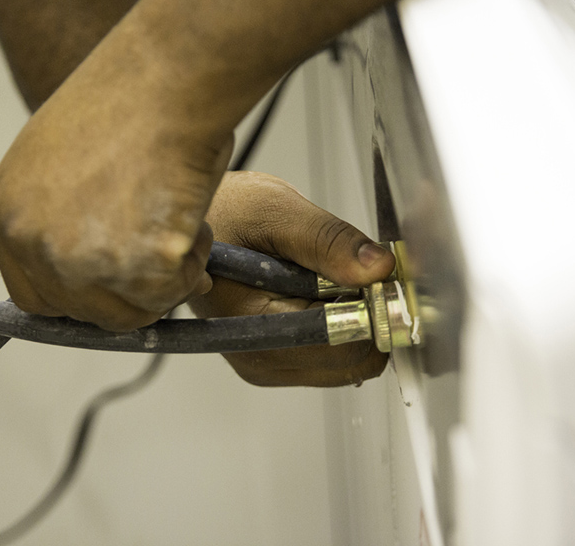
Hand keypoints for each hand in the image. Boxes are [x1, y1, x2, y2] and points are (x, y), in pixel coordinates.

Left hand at [0, 20, 234, 331]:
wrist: (169, 77)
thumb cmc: (134, 99)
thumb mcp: (68, 158)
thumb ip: (70, 216)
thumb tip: (105, 261)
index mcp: (10, 210)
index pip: (32, 292)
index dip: (80, 295)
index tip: (114, 285)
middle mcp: (33, 240)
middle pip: (81, 311)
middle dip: (127, 294)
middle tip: (163, 260)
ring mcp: (77, 258)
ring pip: (127, 313)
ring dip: (162, 282)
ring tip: (181, 227)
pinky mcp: (132, 267)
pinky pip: (169, 295)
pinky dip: (191, 267)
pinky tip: (194, 219)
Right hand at [188, 171, 395, 386]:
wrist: (194, 224)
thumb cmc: (222, 213)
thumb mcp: (276, 212)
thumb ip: (329, 241)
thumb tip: (378, 269)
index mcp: (255, 327)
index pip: (344, 345)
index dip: (374, 309)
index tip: (381, 274)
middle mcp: (258, 357)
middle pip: (351, 360)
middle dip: (368, 315)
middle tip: (357, 270)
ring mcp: (266, 362)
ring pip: (347, 361)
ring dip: (355, 319)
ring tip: (330, 276)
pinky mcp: (275, 357)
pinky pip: (330, 355)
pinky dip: (341, 323)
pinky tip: (322, 290)